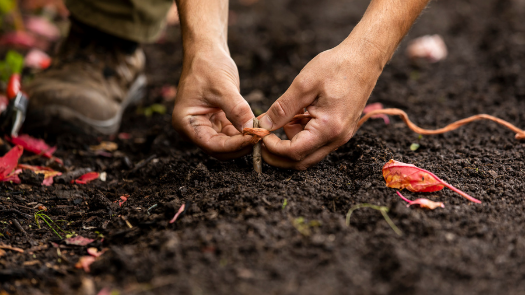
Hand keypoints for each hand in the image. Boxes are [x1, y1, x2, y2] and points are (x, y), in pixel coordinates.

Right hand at [172, 48, 254, 159]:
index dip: (233, 145)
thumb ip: (236, 110)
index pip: (211, 144)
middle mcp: (193, 128)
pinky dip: (243, 131)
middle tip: (260, 139)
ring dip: (243, 140)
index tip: (253, 139)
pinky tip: (256, 127)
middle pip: (219, 148)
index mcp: (186, 122)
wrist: (207, 50)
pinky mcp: (216, 120)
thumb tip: (251, 130)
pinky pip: (231, 133)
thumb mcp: (223, 87)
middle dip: (239, 145)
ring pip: (226, 143)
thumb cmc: (208, 65)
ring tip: (261, 132)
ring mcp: (205, 125)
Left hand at [258, 40, 383, 169]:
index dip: (273, 148)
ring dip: (290, 142)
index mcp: (329, 128)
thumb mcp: (303, 85)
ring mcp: (340, 136)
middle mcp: (337, 138)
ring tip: (283, 118)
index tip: (259, 135)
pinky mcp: (339, 130)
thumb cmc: (337, 66)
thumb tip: (263, 125)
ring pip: (308, 152)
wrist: (364, 58)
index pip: (295, 152)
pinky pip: (316, 141)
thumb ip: (282, 109)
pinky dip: (301, 134)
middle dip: (278, 154)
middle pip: (302, 161)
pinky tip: (297, 115)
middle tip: (262, 139)